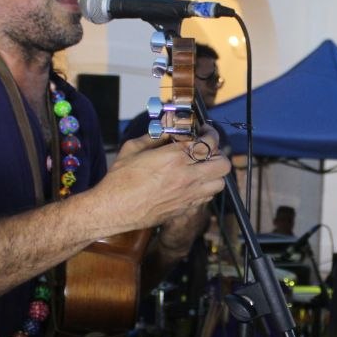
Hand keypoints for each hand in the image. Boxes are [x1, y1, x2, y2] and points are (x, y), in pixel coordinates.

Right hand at [99, 130, 228, 231]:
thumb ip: (156, 136)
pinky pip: (207, 197)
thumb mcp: (134, 148)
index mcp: (174, 158)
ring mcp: (188, 195)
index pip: (208, 143)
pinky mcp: (185, 209)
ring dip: (215, 172)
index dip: (210, 134)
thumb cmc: (120, 179)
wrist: (114, 209)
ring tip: (202, 167)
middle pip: (222, 164)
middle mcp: (186, 177)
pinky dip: (206, 188)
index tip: (206, 132)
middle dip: (218, 153)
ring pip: (220, 183)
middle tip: (207, 149)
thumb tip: (169, 126)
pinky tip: (193, 182)